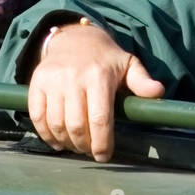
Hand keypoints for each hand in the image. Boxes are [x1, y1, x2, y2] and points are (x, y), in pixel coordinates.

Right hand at [26, 22, 163, 161]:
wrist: (74, 38)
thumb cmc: (105, 59)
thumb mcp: (128, 65)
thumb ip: (142, 81)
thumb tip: (158, 92)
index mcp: (99, 75)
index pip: (99, 118)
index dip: (102, 142)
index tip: (104, 156)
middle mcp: (73, 77)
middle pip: (76, 125)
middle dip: (84, 146)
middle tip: (90, 151)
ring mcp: (52, 80)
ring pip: (56, 124)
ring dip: (66, 143)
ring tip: (76, 146)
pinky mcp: (36, 82)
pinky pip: (37, 116)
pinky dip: (45, 134)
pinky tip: (57, 141)